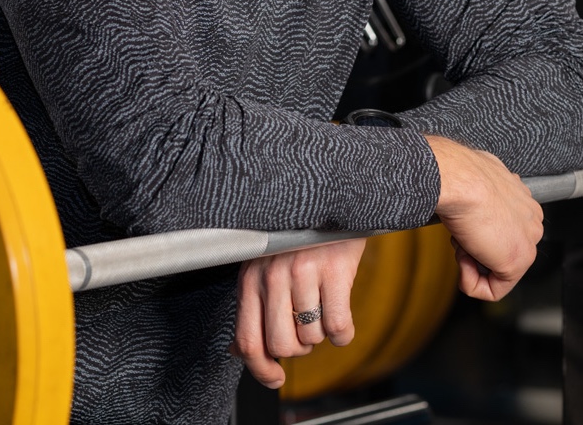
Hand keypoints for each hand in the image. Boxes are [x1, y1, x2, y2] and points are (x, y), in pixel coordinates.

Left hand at [230, 237, 365, 387]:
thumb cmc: (294, 240)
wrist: (328, 203)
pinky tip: (340, 314)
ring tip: (321, 307)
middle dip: (298, 348)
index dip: (261, 370)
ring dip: (320, 333)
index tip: (274, 378)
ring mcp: (303, 272)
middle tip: (304, 328)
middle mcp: (272, 275)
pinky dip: (343, 333)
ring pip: (311, 338)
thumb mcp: (262, 267)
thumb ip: (250, 309)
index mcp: (250, 277)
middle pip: (282, 346)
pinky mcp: (334, 270)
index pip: (247, 340)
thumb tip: (238, 352)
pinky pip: (338, 327)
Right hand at [426, 134, 542, 300]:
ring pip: (497, 269)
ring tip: (461, 238)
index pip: (505, 227)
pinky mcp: (516, 263)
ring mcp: (527, 242)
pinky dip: (470, 282)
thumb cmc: (460, 173)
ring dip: (471, 260)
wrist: (460, 179)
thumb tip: (470, 188)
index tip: (464, 221)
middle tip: (461, 233)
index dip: (477, 229)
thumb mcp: (474, 175)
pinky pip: (492, 290)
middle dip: (475, 247)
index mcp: (522, 198)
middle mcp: (531, 219)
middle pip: (501, 249)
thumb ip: (483, 188)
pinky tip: (462, 259)